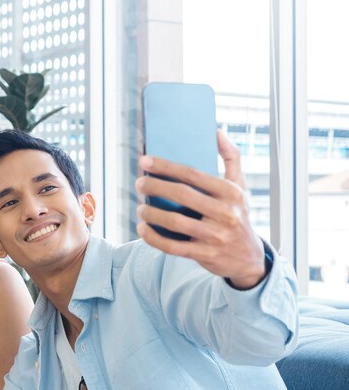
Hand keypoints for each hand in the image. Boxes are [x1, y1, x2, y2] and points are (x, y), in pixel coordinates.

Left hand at [135, 130, 265, 288]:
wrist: (249, 258)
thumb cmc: (238, 214)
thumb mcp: (240, 186)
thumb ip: (231, 158)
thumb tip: (217, 131)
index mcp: (231, 192)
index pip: (193, 174)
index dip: (165, 166)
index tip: (144, 161)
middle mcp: (225, 213)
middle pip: (182, 195)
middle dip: (155, 187)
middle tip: (139, 183)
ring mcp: (215, 236)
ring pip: (175, 222)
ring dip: (152, 214)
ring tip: (139, 208)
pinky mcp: (205, 255)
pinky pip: (173, 247)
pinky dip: (154, 238)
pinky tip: (142, 229)